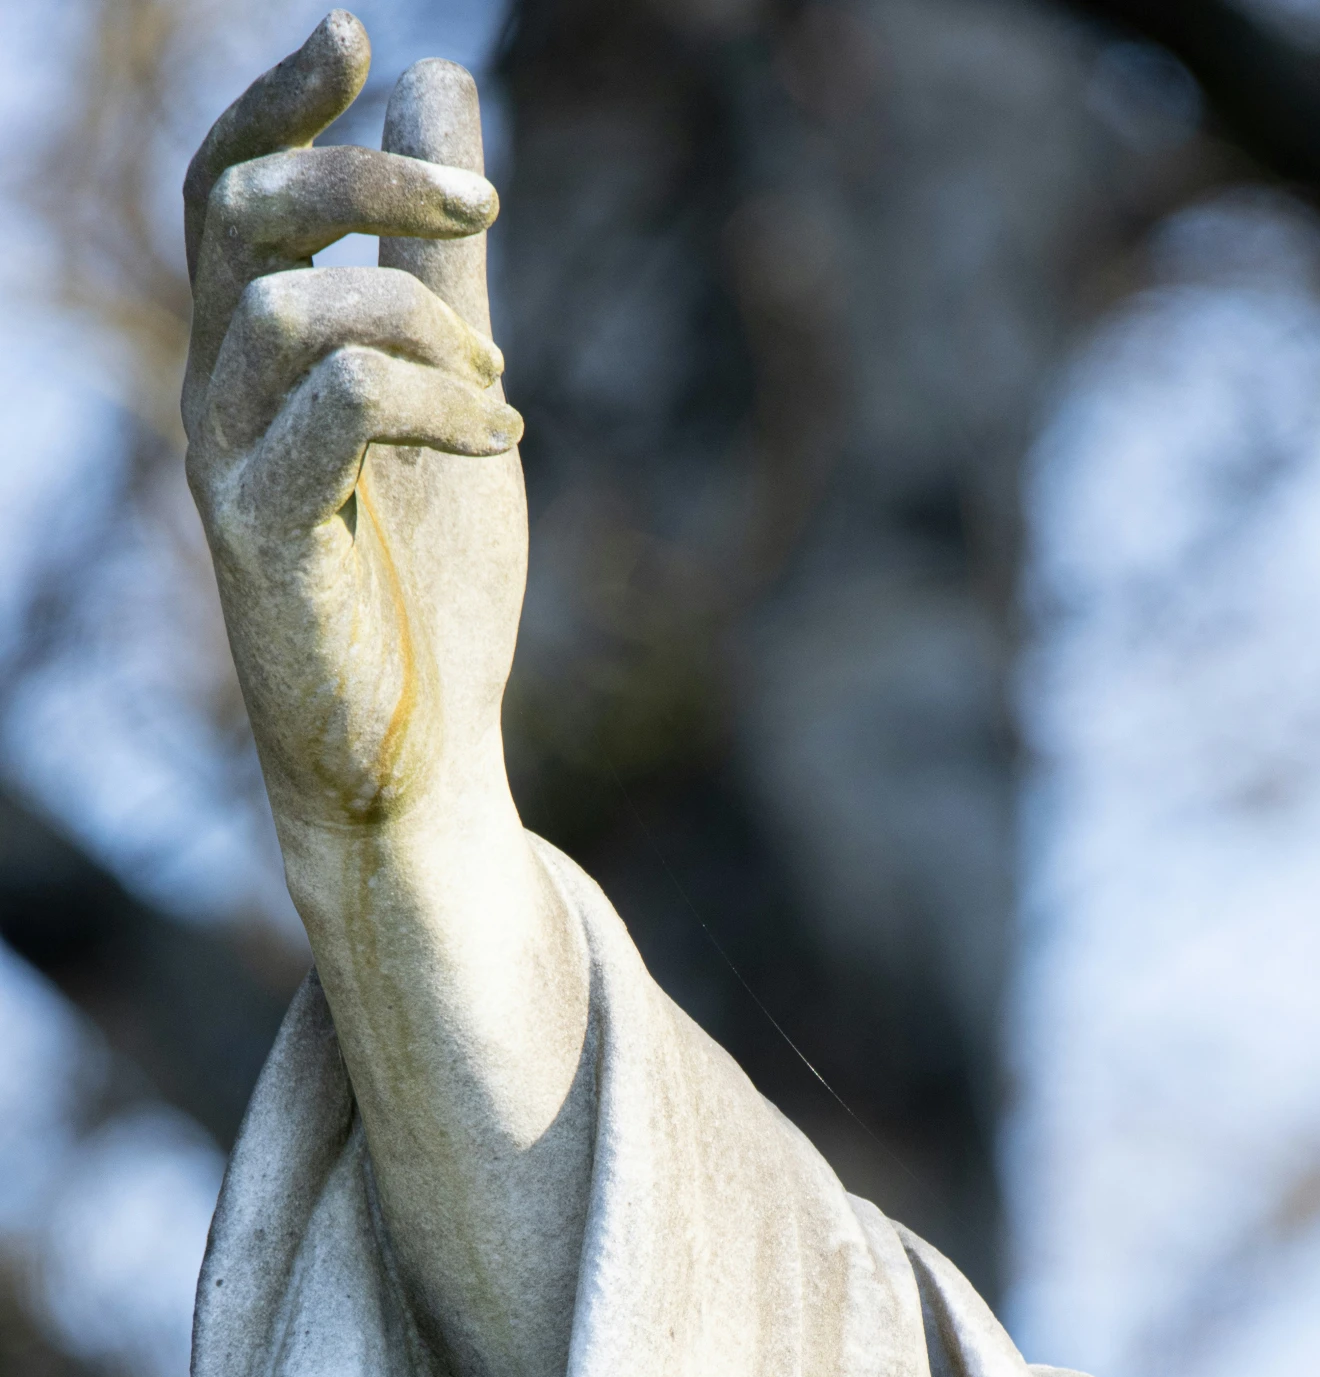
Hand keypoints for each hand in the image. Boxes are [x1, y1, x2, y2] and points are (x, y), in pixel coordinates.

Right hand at [182, 12, 525, 831]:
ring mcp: (228, 470)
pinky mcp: (263, 542)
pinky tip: (501, 439)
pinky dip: (437, 400)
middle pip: (241, 216)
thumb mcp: (449, 391)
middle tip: (486, 207)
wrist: (418, 759)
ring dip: (426, 326)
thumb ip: (443, 258)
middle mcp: (215, 400)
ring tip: (501, 395)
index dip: (277, 104)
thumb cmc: (428, 591)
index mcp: (249, 360)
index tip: (358, 36)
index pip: (226, 193)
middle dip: (365, 180)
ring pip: (295, 308)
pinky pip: (340, 405)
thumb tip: (445, 91)